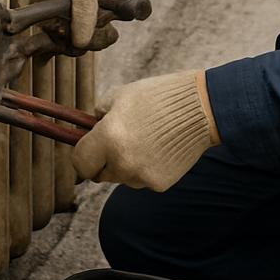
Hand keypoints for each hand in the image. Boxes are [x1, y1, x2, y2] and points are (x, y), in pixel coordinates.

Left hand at [72, 70, 220, 191]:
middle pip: (99, 174)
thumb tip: (88, 130)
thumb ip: (98, 115)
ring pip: (122, 177)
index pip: (79, 163)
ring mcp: (141, 176)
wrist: (201, 108)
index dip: (81, 155)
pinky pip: (142, 179)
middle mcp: (122, 162)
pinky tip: (160, 148)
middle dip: (103, 160)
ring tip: (146, 139)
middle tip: (118, 140)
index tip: (87, 148)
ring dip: (126, 164)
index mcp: (108, 138)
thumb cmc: (158, 96)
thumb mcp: (120, 95)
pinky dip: (146, 168)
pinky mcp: (159, 184)